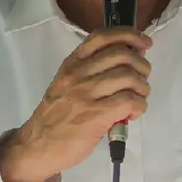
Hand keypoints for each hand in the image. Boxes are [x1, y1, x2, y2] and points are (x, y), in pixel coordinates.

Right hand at [0, 27, 152, 181]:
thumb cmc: (56, 116)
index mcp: (72, 64)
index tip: (144, 44)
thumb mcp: (66, 84)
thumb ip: (92, 72)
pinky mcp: (96, 115)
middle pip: (122, 55)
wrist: (37, 146)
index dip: (129, 35)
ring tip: (137, 100)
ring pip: (130, 77)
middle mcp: (78, 74)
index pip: (103, 36)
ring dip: (142, 88)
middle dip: (142, 66)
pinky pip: (130, 101)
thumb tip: (129, 61)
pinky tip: (131, 114)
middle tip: (142, 80)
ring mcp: (86, 94)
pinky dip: (139, 106)